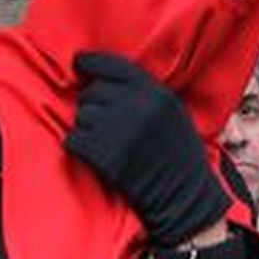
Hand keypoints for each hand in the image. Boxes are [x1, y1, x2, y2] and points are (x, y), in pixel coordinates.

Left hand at [65, 52, 228, 247]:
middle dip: (93, 105)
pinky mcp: (104, 155)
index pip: (113, 66)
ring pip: (82, 116)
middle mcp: (137, 107)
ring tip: (107, 143)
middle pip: (92, 92)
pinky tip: (96, 156)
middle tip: (106, 124)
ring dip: (87, 128)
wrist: (184, 196)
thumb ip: (145, 93)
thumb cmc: (179, 155)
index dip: (91, 62)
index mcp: (155, 93)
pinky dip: (80, 147)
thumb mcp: (172, 112)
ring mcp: (119, 130)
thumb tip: (104, 78)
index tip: (79, 62)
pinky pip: (74, 139)